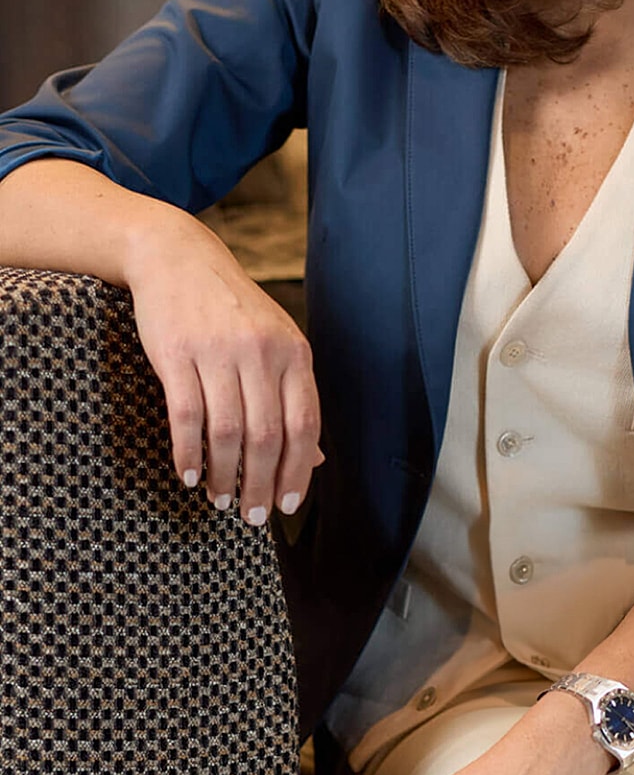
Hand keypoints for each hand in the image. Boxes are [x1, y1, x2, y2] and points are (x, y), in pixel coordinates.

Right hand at [125, 211, 320, 523]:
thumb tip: (314, 460)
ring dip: (224, 475)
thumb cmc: (231, 310)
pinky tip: (187, 475)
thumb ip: (293, 398)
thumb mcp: (275, 344)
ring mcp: (219, 352)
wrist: (179, 258)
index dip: (298, 471)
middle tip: (253, 517)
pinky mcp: (177, 354)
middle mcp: (263, 352)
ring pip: (228, 431)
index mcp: (294, 353)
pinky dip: (188, 453)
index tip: (289, 505)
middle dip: (262, 485)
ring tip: (220, 500)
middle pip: (268, 436)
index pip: (305, 424)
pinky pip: (186, 415)